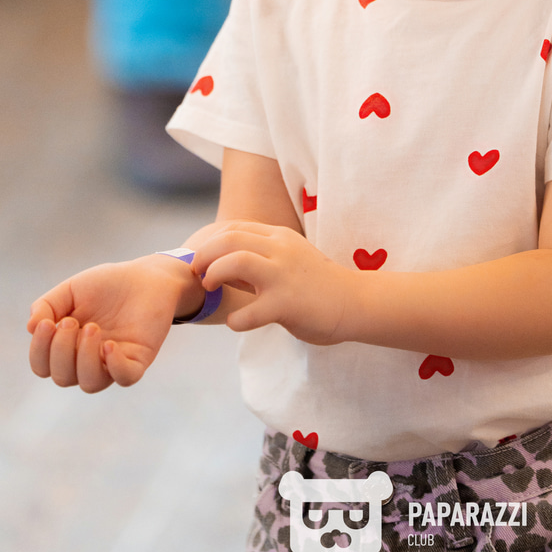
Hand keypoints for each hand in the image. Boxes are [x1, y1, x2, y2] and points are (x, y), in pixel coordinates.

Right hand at [27, 257, 192, 391]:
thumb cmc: (106, 284)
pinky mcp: (138, 359)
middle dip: (62, 351)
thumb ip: (47, 306)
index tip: (47, 323)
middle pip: (63, 378)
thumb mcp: (71, 289)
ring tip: (91, 328)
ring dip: (84, 359)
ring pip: (90, 383)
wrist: (146, 276)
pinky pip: (125, 378)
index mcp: (67, 346)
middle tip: (72, 322)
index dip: (39, 350)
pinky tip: (109, 345)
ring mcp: (112, 362)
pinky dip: (114, 366)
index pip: (43, 365)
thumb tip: (30, 328)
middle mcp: (87, 360)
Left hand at [192, 221, 350, 343]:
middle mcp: (280, 250)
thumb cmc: (317, 284)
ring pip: (236, 261)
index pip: (235, 228)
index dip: (210, 242)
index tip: (201, 260)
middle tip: (198, 273)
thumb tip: (220, 267)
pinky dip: (236, 320)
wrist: (353, 302)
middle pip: (229, 239)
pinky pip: (249, 312)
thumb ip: (259, 259)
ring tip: (210, 288)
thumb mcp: (289, 259)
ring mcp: (283, 275)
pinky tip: (237, 323)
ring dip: (214, 274)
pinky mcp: (287, 304)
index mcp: (279, 237)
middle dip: (204, 255)